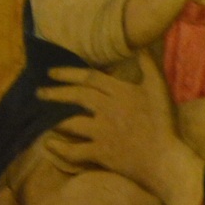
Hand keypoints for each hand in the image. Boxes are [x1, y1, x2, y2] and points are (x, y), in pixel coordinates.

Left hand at [38, 52, 204, 204]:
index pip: (89, 77)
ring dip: (55, 120)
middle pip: (76, 96)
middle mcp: (106, 109)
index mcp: (119, 92)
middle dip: (55, 93)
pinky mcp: (100, 153)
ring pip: (71, 123)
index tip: (52, 72)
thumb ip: (149, 65)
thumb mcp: (159, 88)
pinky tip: (48, 145)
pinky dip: (59, 149)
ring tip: (43, 118)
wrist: (164, 158)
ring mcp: (101, 132)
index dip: (69, 72)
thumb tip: (139, 46)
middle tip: (40, 92)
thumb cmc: (162, 122)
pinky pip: (74, 151)